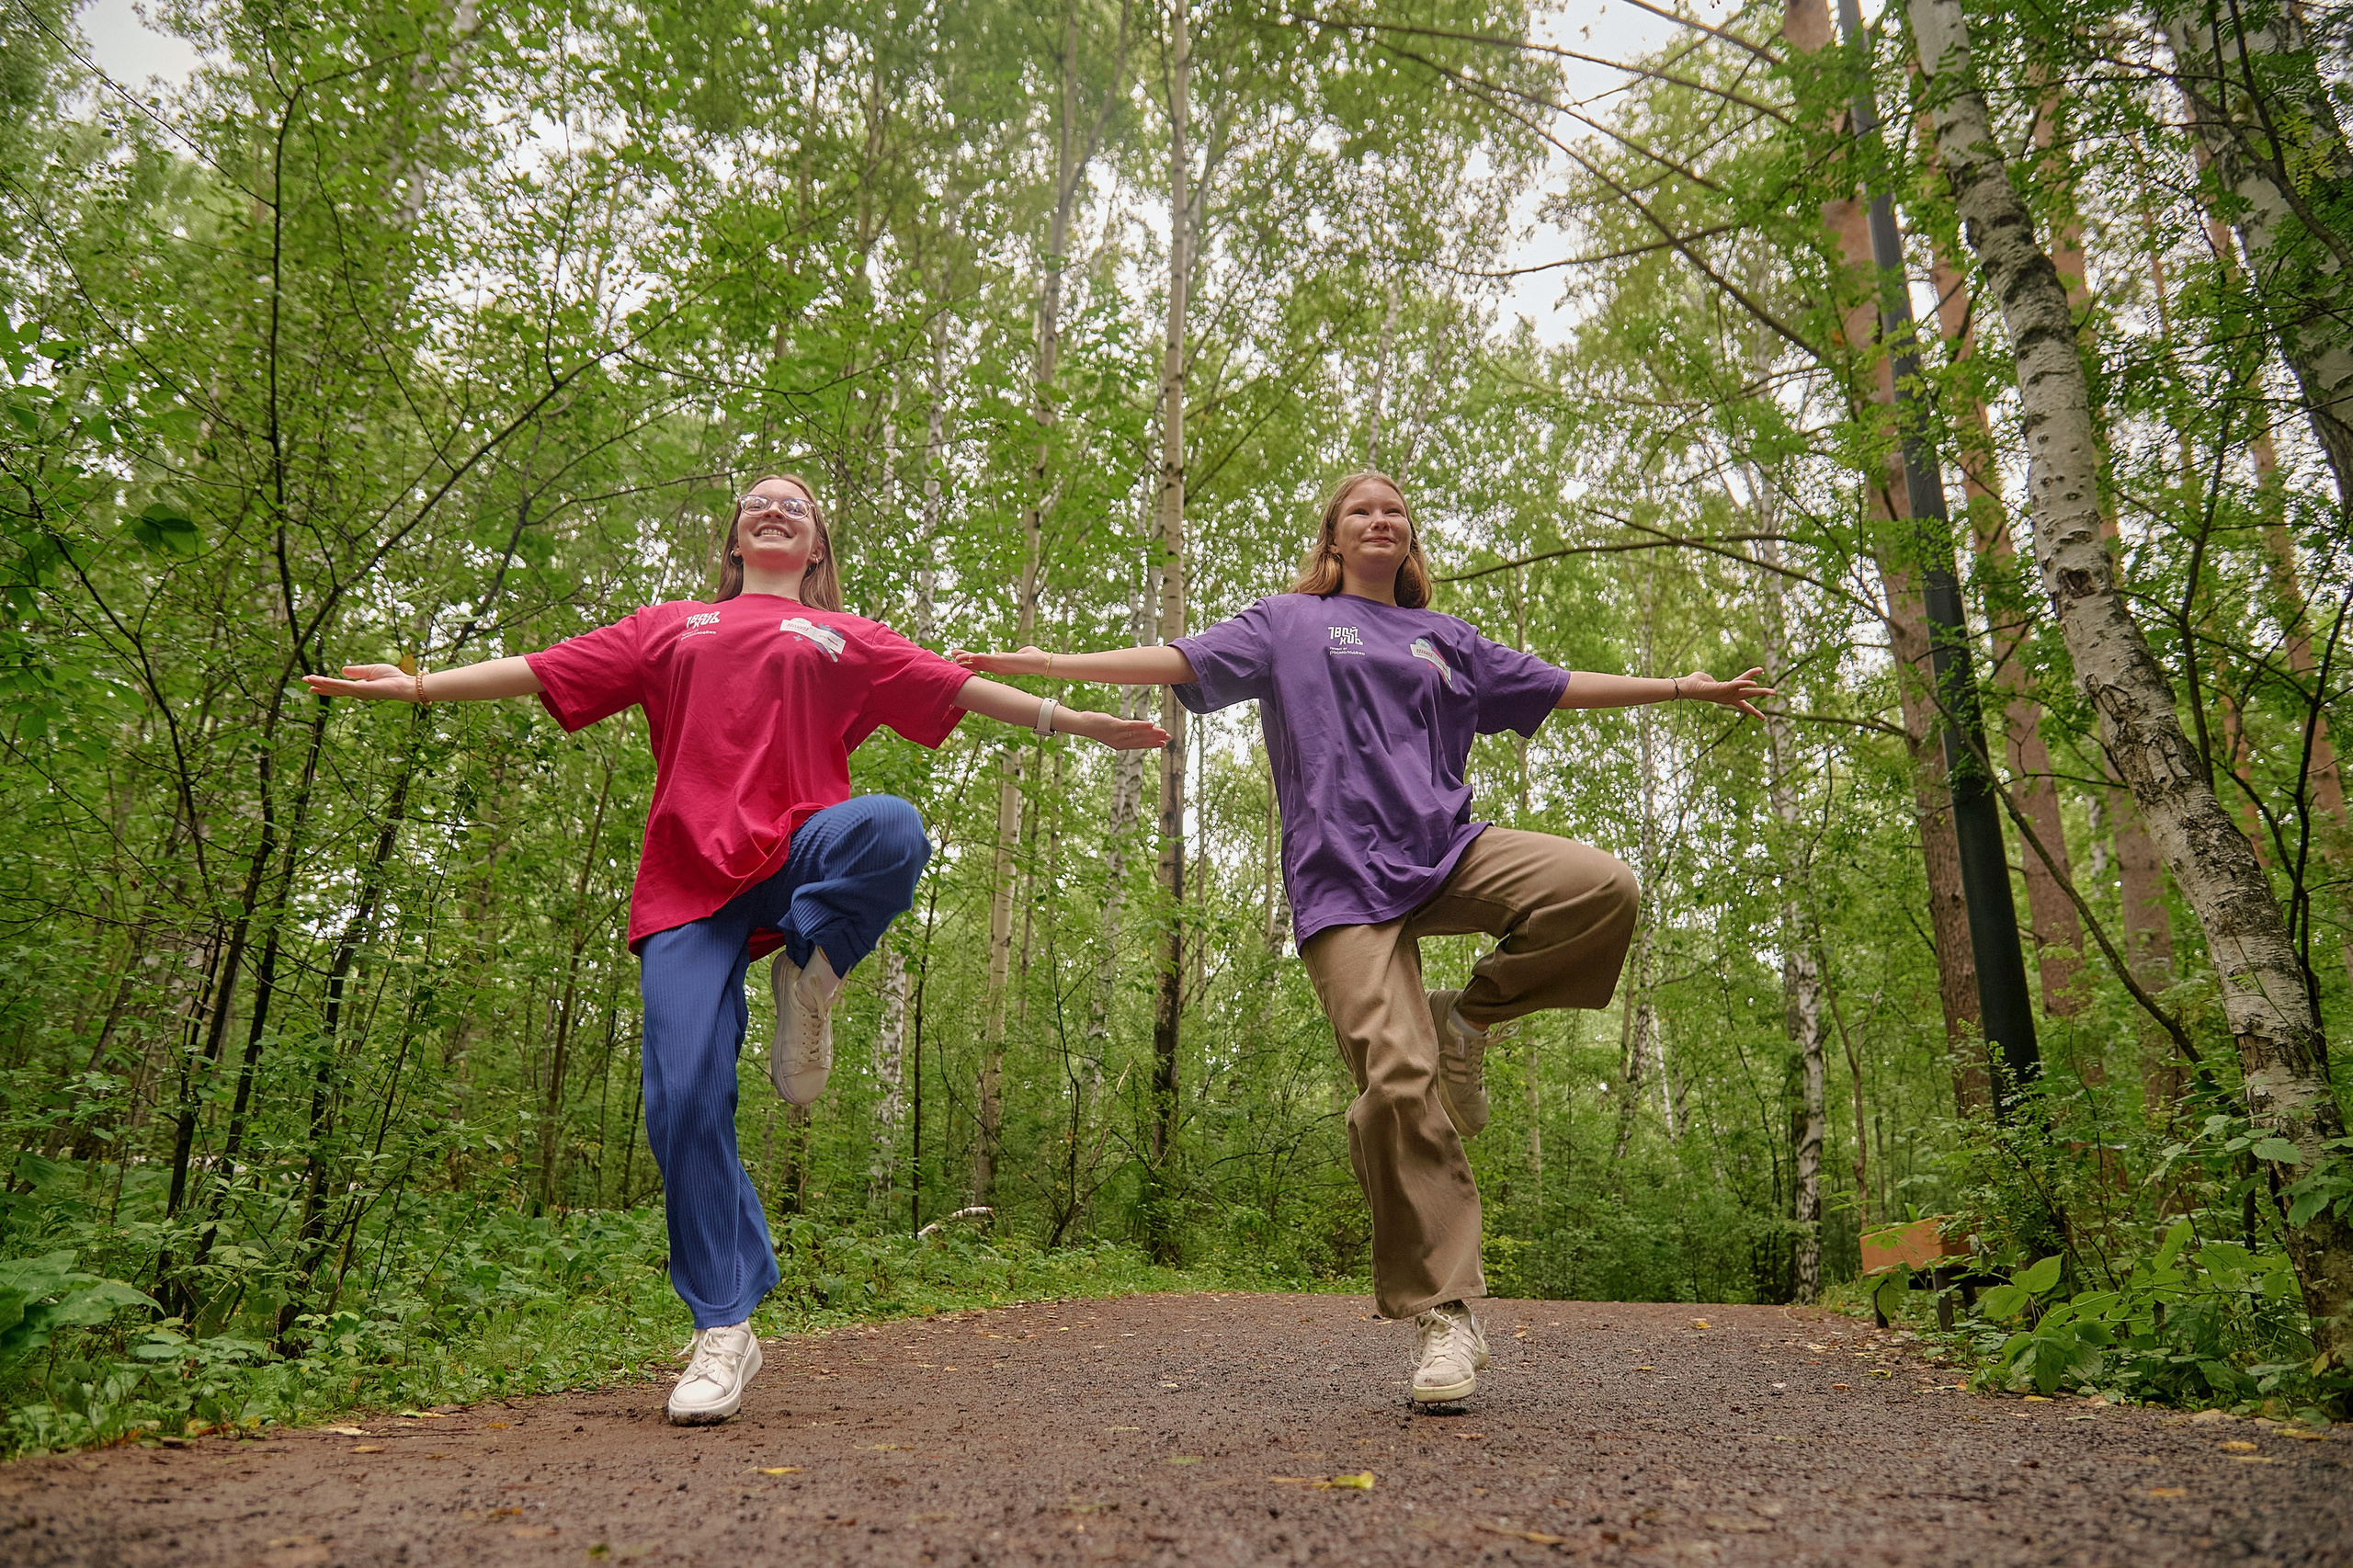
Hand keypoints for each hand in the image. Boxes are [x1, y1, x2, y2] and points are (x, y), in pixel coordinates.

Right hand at [304, 664, 418, 701]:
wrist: (404, 684)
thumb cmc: (392, 678)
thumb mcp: (371, 670)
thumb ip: (357, 671)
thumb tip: (342, 669)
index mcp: (358, 687)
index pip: (338, 686)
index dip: (325, 685)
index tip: (312, 684)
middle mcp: (356, 692)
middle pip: (334, 689)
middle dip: (319, 686)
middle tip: (304, 683)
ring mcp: (358, 692)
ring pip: (335, 687)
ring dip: (321, 684)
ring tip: (308, 680)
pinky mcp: (362, 689)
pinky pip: (344, 686)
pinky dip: (332, 684)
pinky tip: (322, 681)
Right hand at [951, 645, 1052, 675]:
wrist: (1039, 661)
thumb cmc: (1031, 657)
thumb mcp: (1017, 654)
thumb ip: (1008, 655)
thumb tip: (1005, 654)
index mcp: (998, 664)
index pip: (980, 662)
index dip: (969, 660)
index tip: (958, 657)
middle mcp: (996, 666)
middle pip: (976, 663)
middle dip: (963, 660)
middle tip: (951, 656)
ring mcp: (999, 665)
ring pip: (979, 662)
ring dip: (967, 659)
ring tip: (955, 657)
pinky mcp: (1002, 662)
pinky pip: (987, 659)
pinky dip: (978, 658)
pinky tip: (970, 656)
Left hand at [1068, 710, 1169, 750]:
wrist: (1083, 725)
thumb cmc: (1097, 726)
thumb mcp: (1112, 731)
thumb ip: (1124, 732)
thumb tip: (1134, 729)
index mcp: (1120, 745)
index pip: (1139, 745)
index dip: (1152, 744)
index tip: (1163, 744)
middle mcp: (1120, 742)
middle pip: (1141, 740)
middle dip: (1155, 739)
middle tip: (1168, 738)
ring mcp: (1118, 734)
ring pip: (1138, 734)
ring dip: (1152, 733)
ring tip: (1163, 732)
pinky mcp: (1115, 725)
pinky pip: (1130, 726)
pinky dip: (1141, 725)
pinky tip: (1151, 724)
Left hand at [1676, 667, 1773, 719]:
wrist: (1686, 686)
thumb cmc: (1697, 684)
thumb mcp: (1710, 681)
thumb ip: (1714, 681)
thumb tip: (1710, 681)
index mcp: (1728, 695)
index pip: (1744, 703)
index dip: (1754, 711)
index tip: (1763, 719)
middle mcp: (1729, 696)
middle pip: (1749, 696)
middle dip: (1762, 695)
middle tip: (1775, 694)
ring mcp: (1727, 693)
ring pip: (1747, 692)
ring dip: (1760, 691)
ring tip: (1773, 692)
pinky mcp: (1722, 688)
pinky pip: (1736, 684)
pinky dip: (1745, 683)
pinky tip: (1754, 684)